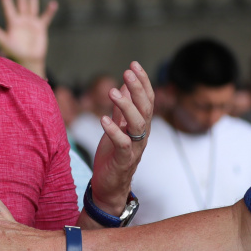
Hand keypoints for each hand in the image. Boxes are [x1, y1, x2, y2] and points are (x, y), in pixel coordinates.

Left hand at [0, 0, 56, 76]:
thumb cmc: (16, 53)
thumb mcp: (6, 43)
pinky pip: (46, 17)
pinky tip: (53, 3)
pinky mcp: (40, 28)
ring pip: (32, 7)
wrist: (28, 60)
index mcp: (12, 23)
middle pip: (21, 4)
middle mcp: (22, 21)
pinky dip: (49, 11)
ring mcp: (31, 23)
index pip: (8, 8)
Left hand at [89, 62, 154, 210]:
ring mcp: (134, 148)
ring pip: (138, 124)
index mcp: (141, 125)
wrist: (109, 187)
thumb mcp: (116, 127)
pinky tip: (103, 119)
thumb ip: (121, 109)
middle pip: (145, 108)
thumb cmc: (113, 156)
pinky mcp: (123, 160)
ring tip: (112, 92)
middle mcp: (142, 135)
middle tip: (127, 71)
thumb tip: (123, 85)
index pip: (147, 99)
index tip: (134, 64)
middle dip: (138, 88)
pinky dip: (114, 131)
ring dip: (126, 106)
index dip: (142, 81)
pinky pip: (122, 144)